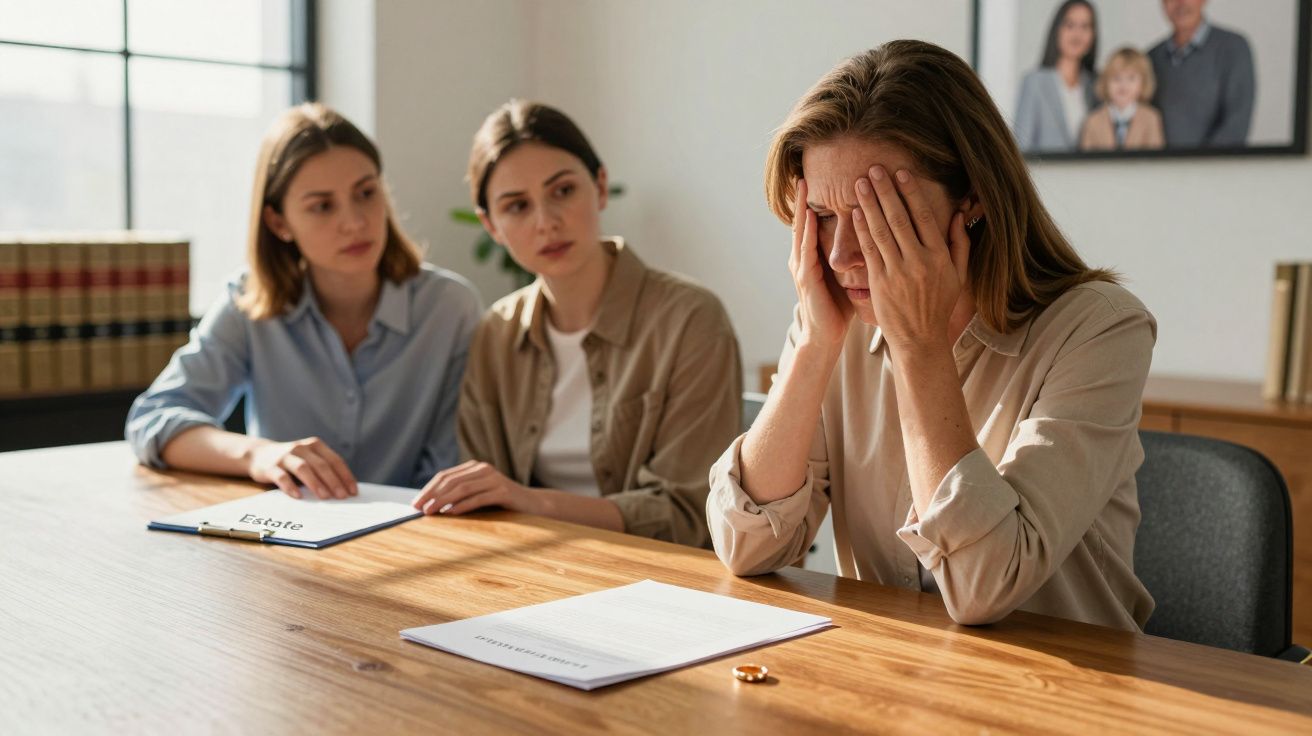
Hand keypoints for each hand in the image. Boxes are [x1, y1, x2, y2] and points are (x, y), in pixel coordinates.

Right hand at [247, 437, 357, 499]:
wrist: (259, 455)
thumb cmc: (291, 461)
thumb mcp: (309, 459)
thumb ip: (323, 469)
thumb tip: (344, 490)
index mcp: (315, 445)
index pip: (334, 460)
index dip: (345, 476)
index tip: (353, 491)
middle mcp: (301, 448)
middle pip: (321, 465)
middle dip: (334, 481)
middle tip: (342, 496)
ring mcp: (285, 456)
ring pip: (303, 468)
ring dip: (316, 483)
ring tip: (325, 497)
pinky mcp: (270, 467)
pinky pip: (282, 477)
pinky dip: (291, 487)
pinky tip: (298, 496)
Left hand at [412, 461, 543, 515]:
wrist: (533, 505)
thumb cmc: (502, 503)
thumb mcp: (479, 495)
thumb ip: (460, 495)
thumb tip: (431, 506)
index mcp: (475, 468)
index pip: (445, 476)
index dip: (428, 489)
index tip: (415, 503)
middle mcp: (483, 469)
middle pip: (451, 481)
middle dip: (432, 495)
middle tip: (418, 508)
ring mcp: (494, 479)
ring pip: (462, 488)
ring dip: (443, 501)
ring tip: (431, 512)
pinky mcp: (503, 491)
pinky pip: (478, 498)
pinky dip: (463, 505)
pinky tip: (451, 513)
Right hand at [788, 179, 853, 348]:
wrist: (826, 337)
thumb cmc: (838, 308)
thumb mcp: (845, 275)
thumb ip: (850, 256)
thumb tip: (870, 238)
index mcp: (813, 257)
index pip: (814, 224)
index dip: (816, 202)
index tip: (821, 179)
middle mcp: (803, 259)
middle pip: (803, 222)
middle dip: (802, 198)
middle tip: (802, 173)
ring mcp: (801, 268)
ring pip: (801, 232)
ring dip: (801, 208)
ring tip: (802, 186)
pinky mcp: (805, 279)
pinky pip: (806, 251)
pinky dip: (807, 233)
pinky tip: (810, 218)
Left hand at [851, 166, 969, 354]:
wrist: (919, 339)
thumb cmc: (938, 306)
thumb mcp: (958, 276)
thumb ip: (959, 244)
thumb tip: (958, 214)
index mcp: (939, 257)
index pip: (924, 217)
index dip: (911, 193)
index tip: (901, 173)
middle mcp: (919, 261)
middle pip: (899, 218)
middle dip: (885, 191)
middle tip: (875, 169)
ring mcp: (897, 272)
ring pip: (881, 231)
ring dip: (869, 204)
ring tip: (860, 183)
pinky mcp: (879, 282)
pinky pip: (869, 250)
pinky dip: (861, 230)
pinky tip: (855, 213)